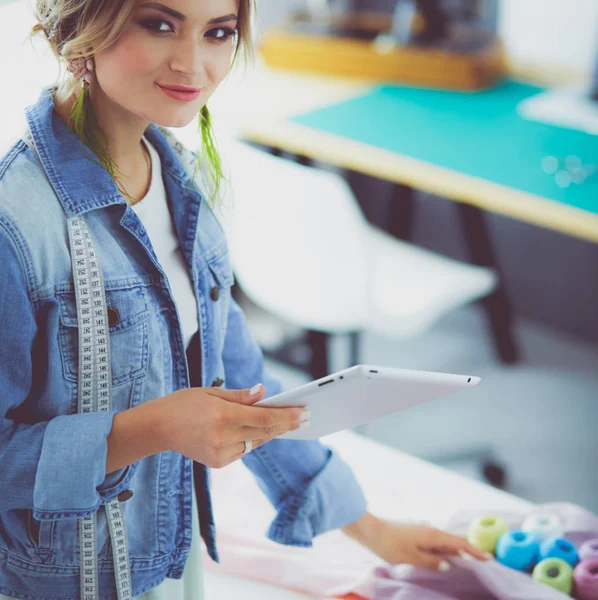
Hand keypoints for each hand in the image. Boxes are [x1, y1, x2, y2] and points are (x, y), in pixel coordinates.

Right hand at [159, 384, 307, 468]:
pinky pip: (244, 450)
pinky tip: (261, 431)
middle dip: (286, 424)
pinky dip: (253, 440)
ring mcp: (220, 453)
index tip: (304, 412)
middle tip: (305, 417)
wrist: (157, 428)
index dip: (287, 416)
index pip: (264, 418)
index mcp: (223, 415)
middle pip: (265, 432)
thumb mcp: (212, 391)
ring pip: (256, 443)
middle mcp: (223, 437)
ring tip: (289, 422)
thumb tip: (264, 392)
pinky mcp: (217, 463)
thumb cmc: (184, 403)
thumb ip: (240, 396)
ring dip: (272, 432)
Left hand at [342, 513, 489, 569]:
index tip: (488, 559)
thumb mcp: (411, 557)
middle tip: (479, 565)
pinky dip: (442, 551)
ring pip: (443, 542)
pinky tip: (440, 560)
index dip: (474, 551)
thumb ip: (431, 562)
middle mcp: (429, 530)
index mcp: (432, 534)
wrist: (369, 530)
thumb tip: (448, 565)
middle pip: (453, 542)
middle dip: (467, 552)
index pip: (459, 543)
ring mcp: (422, 530)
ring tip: (463, 566)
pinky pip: (434, 543)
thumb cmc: (389, 543)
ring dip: (454, 553)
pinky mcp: (414, 533)